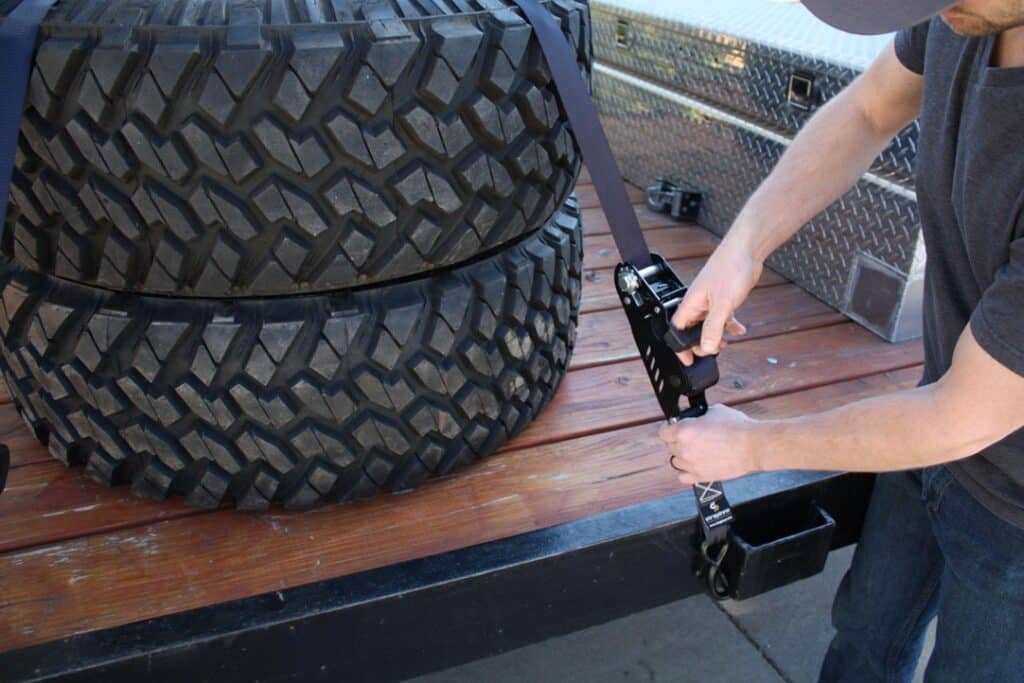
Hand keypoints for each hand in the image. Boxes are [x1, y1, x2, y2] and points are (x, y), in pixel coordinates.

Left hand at [658, 404, 761, 485]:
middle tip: (693, 437)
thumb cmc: (737, 427)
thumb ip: (698, 416)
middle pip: (670, 446)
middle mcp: (683, 449)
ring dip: (682, 456)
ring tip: (696, 451)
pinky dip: (687, 471)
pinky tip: (695, 464)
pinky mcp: (701, 476)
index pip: (663, 432)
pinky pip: (683, 477)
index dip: (669, 428)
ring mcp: (691, 464)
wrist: (753, 445)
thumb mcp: (714, 410)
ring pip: (676, 461)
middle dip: (678, 441)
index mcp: (683, 431)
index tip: (674, 427)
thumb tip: (694, 418)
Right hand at [672, 240, 761, 365]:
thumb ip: (713, 328)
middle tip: (712, 350)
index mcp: (691, 303)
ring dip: (716, 336)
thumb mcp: (723, 304)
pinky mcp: (724, 298)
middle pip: (692, 330)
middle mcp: (698, 303)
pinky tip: (738, 330)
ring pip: (709, 325)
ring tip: (725, 343)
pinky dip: (729, 326)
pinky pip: (723, 318)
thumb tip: (706, 348)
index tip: (688, 360)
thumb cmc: (730, 269)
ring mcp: (711, 301)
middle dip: (701, 343)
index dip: (681, 346)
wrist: (747, 250)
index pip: (678, 330)